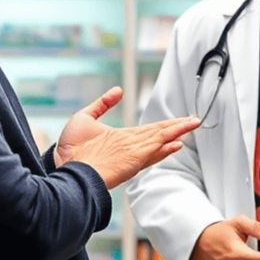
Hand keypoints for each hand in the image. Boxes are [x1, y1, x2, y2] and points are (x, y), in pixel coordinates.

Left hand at [55, 87, 200, 189]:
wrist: (63, 168)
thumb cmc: (70, 150)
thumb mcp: (85, 118)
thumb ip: (103, 104)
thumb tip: (118, 91)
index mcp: (123, 139)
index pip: (150, 130)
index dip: (166, 125)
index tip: (180, 120)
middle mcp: (131, 147)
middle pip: (159, 134)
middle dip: (178, 127)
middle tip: (195, 121)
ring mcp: (132, 154)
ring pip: (160, 141)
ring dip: (177, 133)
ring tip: (193, 125)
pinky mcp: (131, 160)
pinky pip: (153, 151)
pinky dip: (166, 147)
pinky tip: (178, 142)